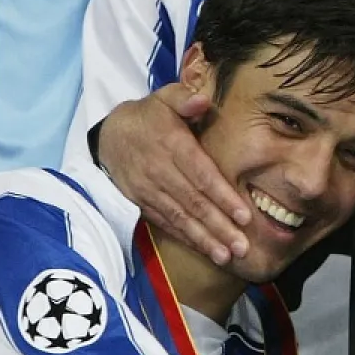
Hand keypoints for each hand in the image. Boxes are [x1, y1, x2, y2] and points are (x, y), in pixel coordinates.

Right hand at [97, 84, 251, 263]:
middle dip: (219, 226)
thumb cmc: (150, 116)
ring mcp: (149, 190)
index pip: (201, 174)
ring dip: (204, 239)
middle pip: (193, 202)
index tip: (244, 215)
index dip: (222, 196)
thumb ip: (184, 97)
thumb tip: (203, 100)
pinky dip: (186, 238)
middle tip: (242, 246)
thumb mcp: (164, 97)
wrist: (111, 135)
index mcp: (171, 144)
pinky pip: (166, 223)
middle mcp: (159, 171)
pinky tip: (206, 250)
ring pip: (180, 218)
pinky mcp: (142, 203)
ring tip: (226, 256)